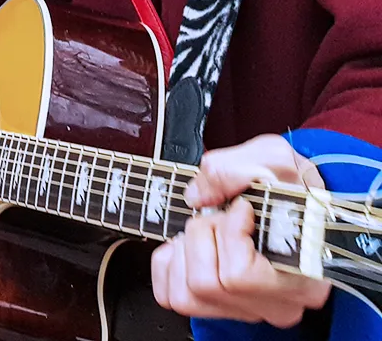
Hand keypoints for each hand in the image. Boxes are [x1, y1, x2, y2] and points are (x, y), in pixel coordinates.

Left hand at [152, 134, 330, 325]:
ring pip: (187, 295)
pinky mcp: (220, 308)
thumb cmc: (289, 185)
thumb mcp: (271, 159)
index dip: (228, 233)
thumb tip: (195, 197)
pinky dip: (168, 266)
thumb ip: (233, 170)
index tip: (240, 207)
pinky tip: (187, 246)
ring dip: (184, 252)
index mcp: (302, 276)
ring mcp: (250, 311)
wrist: (292, 200)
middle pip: (207, 283)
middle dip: (201, 236)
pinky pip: (171, 297)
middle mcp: (279, 305)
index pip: (240, 275)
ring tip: (207, 230)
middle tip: (218, 215)